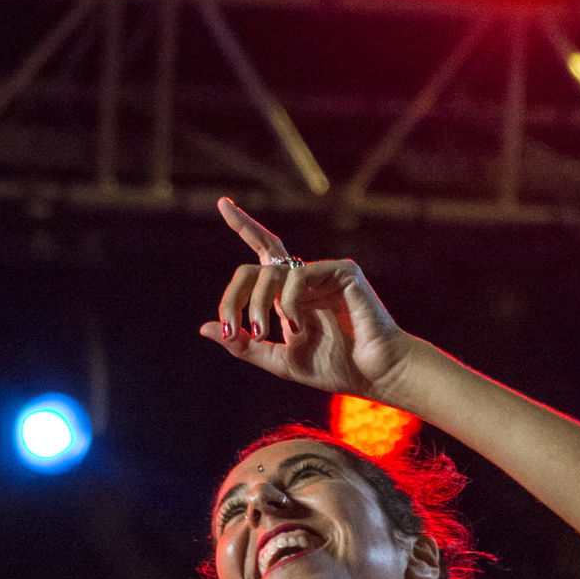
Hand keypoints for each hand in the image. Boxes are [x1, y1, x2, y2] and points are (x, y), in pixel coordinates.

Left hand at [198, 198, 415, 402]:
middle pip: (253, 268)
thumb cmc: (336, 367)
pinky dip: (288, 305)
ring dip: (257, 307)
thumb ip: (244, 345)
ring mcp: (324, 272)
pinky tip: (298, 327)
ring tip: (265, 334)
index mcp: (291, 293)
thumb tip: (204, 328)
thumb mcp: (280, 360)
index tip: (221, 203)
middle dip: (231, 298)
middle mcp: (305, 277)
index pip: (261, 253)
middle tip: (230, 329)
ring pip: (270, 274)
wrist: (375, 374)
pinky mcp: (343, 271)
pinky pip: (298, 277)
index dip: (243, 225)